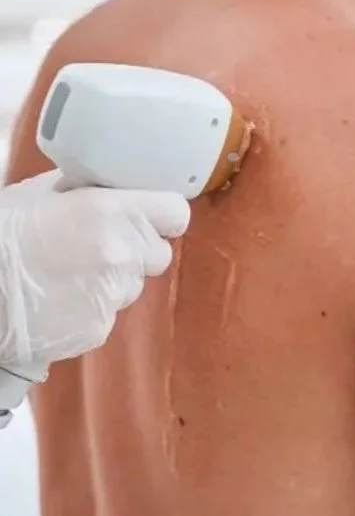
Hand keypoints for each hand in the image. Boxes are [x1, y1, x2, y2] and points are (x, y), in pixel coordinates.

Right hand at [0, 170, 189, 364]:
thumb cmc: (4, 232)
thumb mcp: (45, 192)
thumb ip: (90, 190)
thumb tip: (112, 187)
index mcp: (111, 213)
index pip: (176, 213)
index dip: (165, 214)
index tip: (155, 215)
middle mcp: (121, 255)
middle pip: (159, 254)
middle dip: (138, 250)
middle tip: (103, 246)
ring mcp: (111, 296)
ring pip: (133, 286)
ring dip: (114, 280)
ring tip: (70, 273)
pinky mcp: (98, 328)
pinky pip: (109, 313)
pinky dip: (91, 307)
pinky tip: (59, 298)